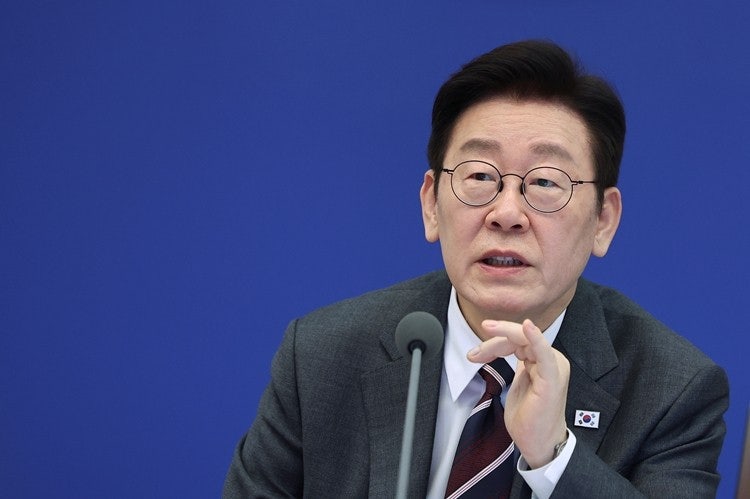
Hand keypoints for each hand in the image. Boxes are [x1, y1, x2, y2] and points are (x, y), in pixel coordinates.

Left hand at [467, 318, 569, 467]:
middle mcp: (550, 360)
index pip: (518, 340)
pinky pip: (544, 353)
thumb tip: (504, 346)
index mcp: (543, 360)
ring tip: (479, 352)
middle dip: (493, 342)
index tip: (475, 353)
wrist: (537, 444)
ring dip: (501, 339)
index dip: (495, 342)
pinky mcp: (551, 378)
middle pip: (519, 337)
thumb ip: (518, 363)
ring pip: (525, 340)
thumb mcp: (517, 382)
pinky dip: (535, 338)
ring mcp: (552, 368)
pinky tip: (528, 327)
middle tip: (474, 353)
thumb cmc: (528, 417)